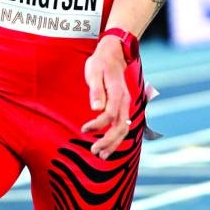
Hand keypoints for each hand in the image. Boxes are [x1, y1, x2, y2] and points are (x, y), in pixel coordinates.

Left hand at [81, 36, 131, 159]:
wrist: (113, 53)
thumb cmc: (101, 62)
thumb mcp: (94, 72)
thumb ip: (96, 90)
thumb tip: (95, 108)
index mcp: (117, 92)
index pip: (109, 114)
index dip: (97, 125)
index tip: (83, 130)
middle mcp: (125, 100)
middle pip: (120, 126)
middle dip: (108, 141)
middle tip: (94, 151)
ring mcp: (126, 104)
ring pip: (124, 128)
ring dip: (114, 143)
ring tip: (102, 155)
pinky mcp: (123, 106)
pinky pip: (124, 125)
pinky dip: (118, 138)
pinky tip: (109, 145)